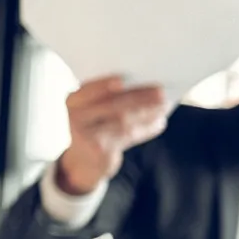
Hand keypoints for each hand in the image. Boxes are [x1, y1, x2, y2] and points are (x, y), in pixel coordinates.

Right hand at [57, 75, 167, 193]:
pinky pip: (128, 137)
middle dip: (139, 97)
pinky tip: (159, 122)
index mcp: (73, 100)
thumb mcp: (95, 108)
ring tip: (164, 105)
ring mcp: (87, 136)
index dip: (103, 85)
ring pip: (122, 122)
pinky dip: (146, 129)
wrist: (86, 158)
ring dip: (147, 113)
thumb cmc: (97, 124)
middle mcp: (76, 117)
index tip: (122, 80)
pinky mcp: (101, 151)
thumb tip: (148, 84)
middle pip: (111, 105)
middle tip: (160, 91)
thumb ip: (112, 96)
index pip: (88, 89)